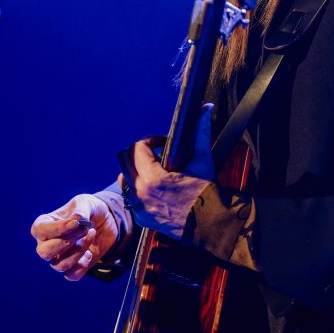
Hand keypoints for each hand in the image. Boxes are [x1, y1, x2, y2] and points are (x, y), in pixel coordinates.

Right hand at [31, 193, 118, 280]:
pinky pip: (71, 275)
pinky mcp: (72, 267)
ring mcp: (58, 258)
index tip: (76, 223)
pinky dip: (83, 264)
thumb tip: (76, 219)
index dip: (57, 229)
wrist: (105, 222)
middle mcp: (46, 244)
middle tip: (85, 229)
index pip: (40, 230)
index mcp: (44, 225)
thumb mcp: (85, 203)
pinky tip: (90, 252)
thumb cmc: (88, 210)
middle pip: (44, 252)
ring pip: (60, 265)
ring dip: (79, 250)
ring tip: (91, 233)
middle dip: (66, 242)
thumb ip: (80, 210)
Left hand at [122, 104, 213, 239]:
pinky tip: (155, 187)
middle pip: (123, 159)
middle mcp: (140, 193)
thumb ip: (201, 132)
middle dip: (138, 151)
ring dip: (135, 169)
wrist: (210, 224)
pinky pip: (130, 196)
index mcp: (152, 178)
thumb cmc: (207, 193)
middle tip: (155, 152)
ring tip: (154, 169)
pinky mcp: (141, 218)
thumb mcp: (203, 160)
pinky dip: (139, 187)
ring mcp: (138, 207)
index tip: (163, 143)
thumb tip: (206, 109)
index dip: (150, 139)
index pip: (137, 147)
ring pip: (123, 178)